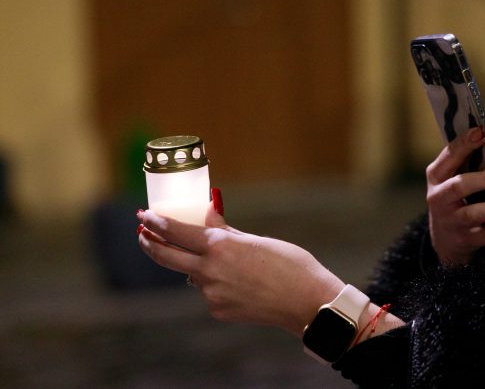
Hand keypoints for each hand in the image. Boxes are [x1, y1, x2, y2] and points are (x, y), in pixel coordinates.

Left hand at [137, 199, 342, 336]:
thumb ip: (226, 231)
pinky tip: (244, 282)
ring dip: (200, 265)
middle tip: (142, 232)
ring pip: (194, 274)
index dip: (156, 222)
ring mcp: (211, 293)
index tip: (144, 215)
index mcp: (219, 247)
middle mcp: (209, 271)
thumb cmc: (290, 264)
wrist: (305, 301)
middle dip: (150, 243)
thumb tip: (207, 211)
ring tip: (233, 262)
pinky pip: (210, 292)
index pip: (176, 231)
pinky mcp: (218, 310)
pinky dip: (219, 283)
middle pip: (166, 256)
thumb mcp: (256, 240)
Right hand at [426, 127, 484, 265]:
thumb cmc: (455, 197)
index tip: (481, 133)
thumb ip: (469, 161)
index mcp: (437, 177)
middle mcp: (441, 200)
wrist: (445, 240)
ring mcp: (455, 222)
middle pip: (461, 187)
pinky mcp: (471, 241)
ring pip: (479, 214)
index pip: (448, 158)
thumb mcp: (452, 177)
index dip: (463, 145)